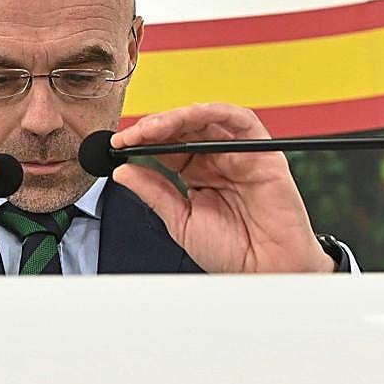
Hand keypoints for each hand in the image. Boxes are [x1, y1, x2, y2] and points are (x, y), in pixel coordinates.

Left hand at [111, 103, 333, 273]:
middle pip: (183, 128)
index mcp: (198, 174)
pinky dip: (213, 111)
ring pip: (207, 118)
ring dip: (177, 117)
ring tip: (152, 128)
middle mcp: (217, 160)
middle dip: (154, 127)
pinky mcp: (262, 151)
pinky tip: (189, 117)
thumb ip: (155, 193)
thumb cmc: (232, 252)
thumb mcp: (181, 222)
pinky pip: (240, 120)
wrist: (265, 272)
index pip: (166, 146)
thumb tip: (123, 171)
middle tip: (131, 135)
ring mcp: (238, 154)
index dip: (141, 141)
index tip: (118, 145)